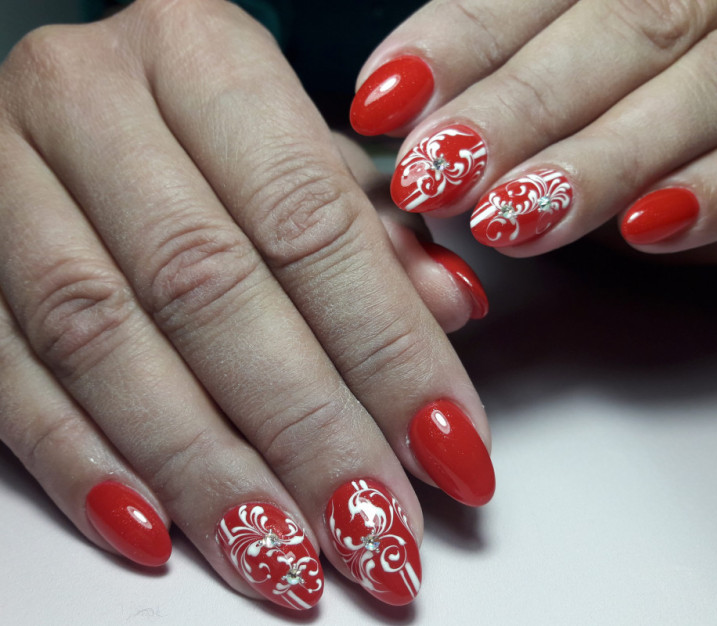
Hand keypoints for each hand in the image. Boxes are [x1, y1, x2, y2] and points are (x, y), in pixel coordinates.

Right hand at [0, 0, 494, 609]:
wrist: (76, 101)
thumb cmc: (204, 122)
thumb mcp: (296, 146)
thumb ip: (369, 228)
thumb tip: (448, 309)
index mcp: (202, 53)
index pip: (314, 222)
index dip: (387, 347)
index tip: (449, 446)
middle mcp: (92, 98)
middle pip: (212, 290)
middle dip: (304, 429)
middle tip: (375, 528)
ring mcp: (2, 175)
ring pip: (105, 343)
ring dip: (205, 470)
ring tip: (287, 557)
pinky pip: (10, 373)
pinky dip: (85, 464)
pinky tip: (160, 532)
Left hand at [351, 0, 716, 261]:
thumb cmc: (673, 86)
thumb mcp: (598, 72)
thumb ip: (529, 81)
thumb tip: (424, 132)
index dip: (457, 42)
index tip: (384, 101)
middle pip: (619, 28)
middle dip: (515, 110)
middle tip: (435, 174)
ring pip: (704, 84)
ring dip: (598, 160)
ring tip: (512, 219)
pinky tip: (650, 229)